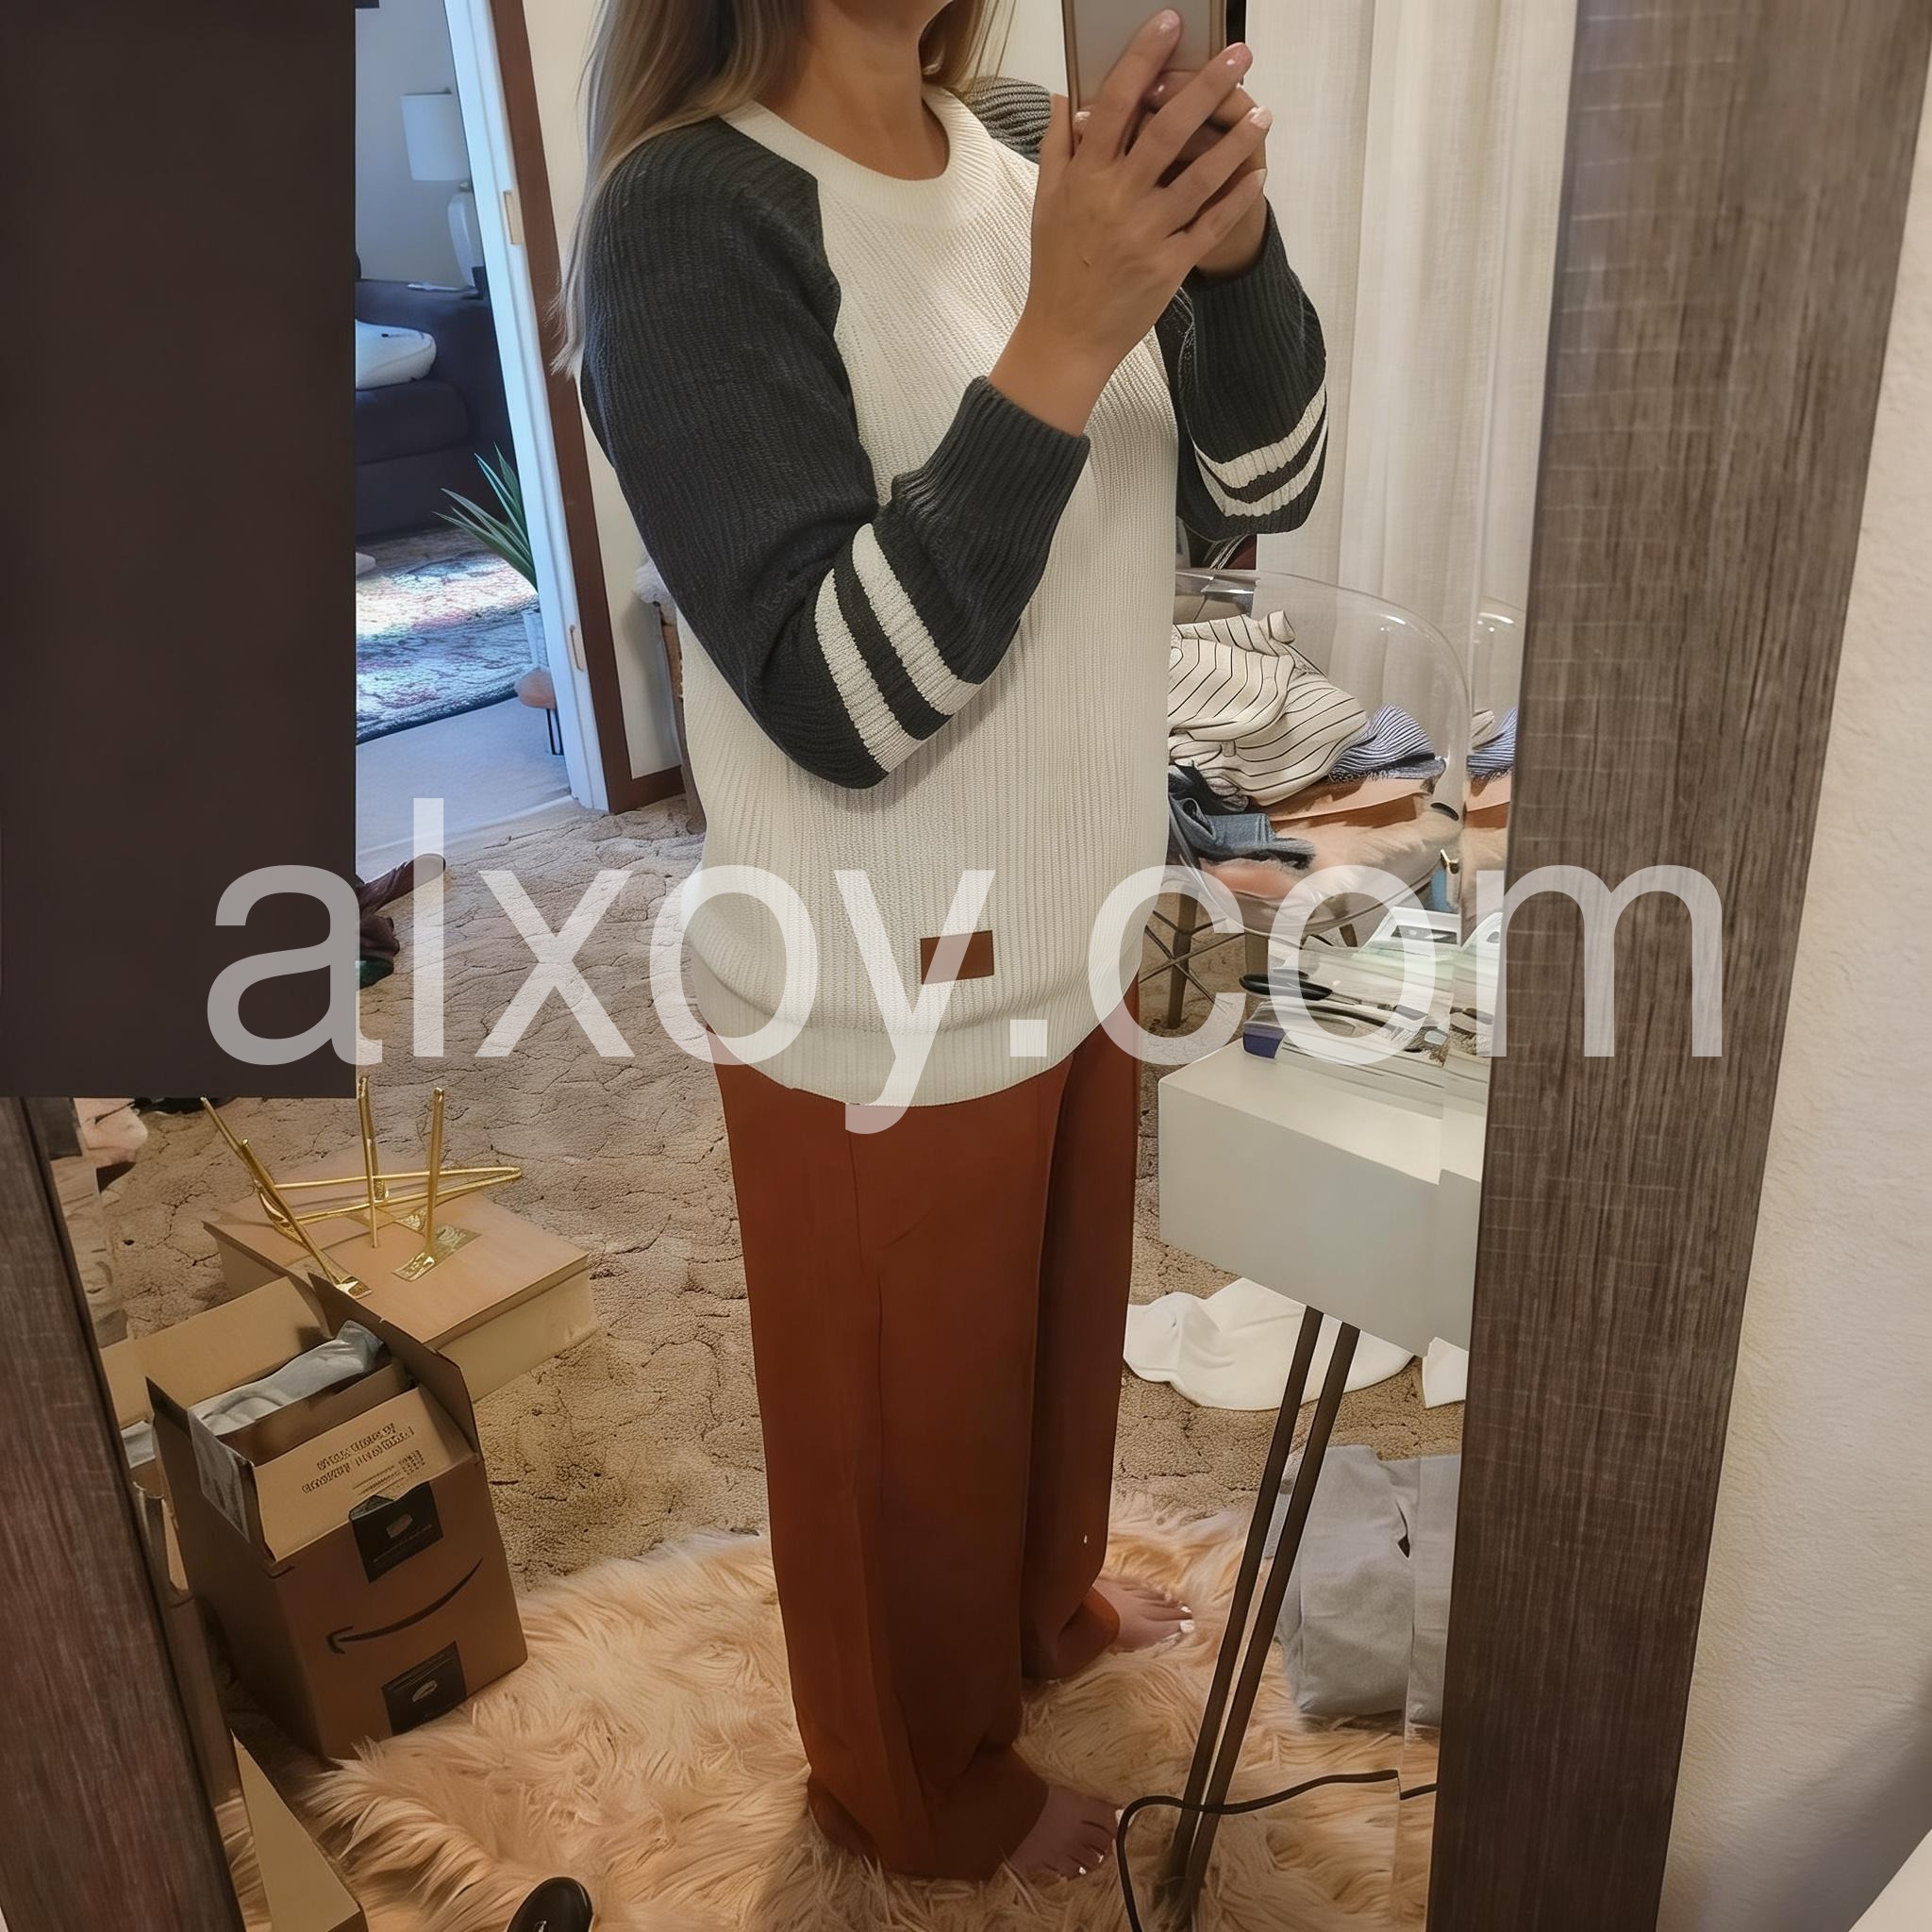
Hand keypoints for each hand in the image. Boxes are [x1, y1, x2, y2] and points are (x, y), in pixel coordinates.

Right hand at [989, 13, 1269, 434]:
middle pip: (1169, 129)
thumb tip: (1067, 94)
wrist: (1066, 336)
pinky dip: (1237, 200)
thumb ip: (1059, 146)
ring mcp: (1147, 233)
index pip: (1116, 103)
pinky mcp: (1170, 265)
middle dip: (1208, 86)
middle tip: (1240, 54)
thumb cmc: (1055, 266)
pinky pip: (1211, 226)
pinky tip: (1258, 176)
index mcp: (1086, 176)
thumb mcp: (1046, 202)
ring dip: (1237, 142)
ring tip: (1264, 113)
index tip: (1168, 23)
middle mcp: (1118, 199)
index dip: (1143, 59)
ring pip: (1201, 176)